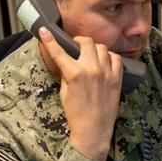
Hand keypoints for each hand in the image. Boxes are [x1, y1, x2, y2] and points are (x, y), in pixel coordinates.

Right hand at [38, 26, 122, 160]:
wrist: (93, 130)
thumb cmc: (76, 114)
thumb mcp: (64, 92)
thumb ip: (66, 73)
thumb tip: (68, 62)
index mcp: (74, 73)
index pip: (59, 51)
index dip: (50, 39)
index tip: (44, 30)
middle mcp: (91, 69)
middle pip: (86, 42)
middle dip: (78, 42)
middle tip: (76, 46)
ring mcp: (106, 72)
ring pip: (101, 47)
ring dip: (94, 49)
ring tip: (90, 56)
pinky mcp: (117, 78)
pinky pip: (116, 57)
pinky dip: (109, 57)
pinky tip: (104, 62)